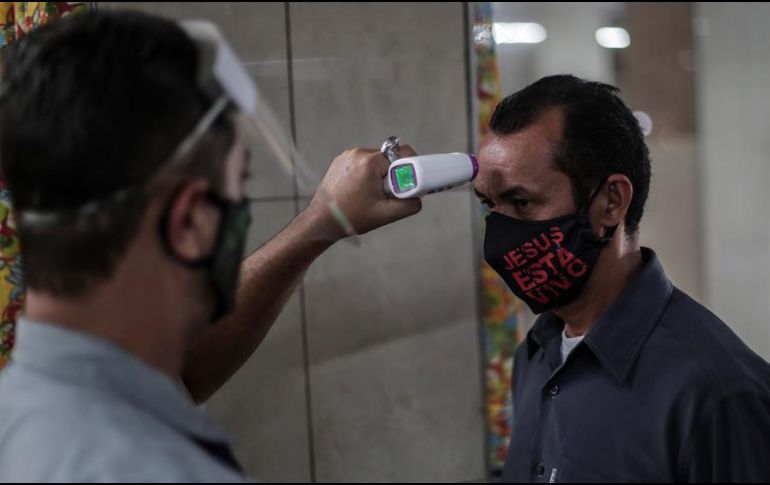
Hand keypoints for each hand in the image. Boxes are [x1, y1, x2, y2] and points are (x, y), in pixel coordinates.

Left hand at [303, 145, 421, 241]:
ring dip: (380, 174)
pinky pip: (364, 162)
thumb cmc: (351, 217)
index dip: (411, 168)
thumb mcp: (386, 214)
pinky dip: (368, 174)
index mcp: (370, 162)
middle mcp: (358, 153)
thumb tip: (419, 196)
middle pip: (390, 157)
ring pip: (377, 160)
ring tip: (370, 194)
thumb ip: (409, 204)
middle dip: (394, 174)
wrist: (322, 220)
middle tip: (387, 194)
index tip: (408, 183)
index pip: (403, 154)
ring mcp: (348, 155)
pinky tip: (361, 191)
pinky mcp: (342, 160)